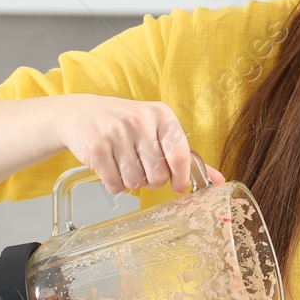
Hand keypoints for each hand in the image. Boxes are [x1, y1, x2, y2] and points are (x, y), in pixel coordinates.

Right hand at [53, 95, 225, 194]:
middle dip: (152, 180)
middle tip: (143, 169)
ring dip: (132, 182)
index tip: (178, 186)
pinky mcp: (96, 148)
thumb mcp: (158, 130)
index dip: (181, 178)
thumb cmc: (126, 125)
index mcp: (161, 114)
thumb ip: (187, 157)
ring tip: (124, 165)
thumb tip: (219, 182)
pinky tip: (110, 168)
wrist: (80, 113)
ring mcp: (116, 133)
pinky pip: (115, 184)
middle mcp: (140, 120)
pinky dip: (114, 184)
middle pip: (158, 175)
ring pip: (136, 182)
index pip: (180, 156)